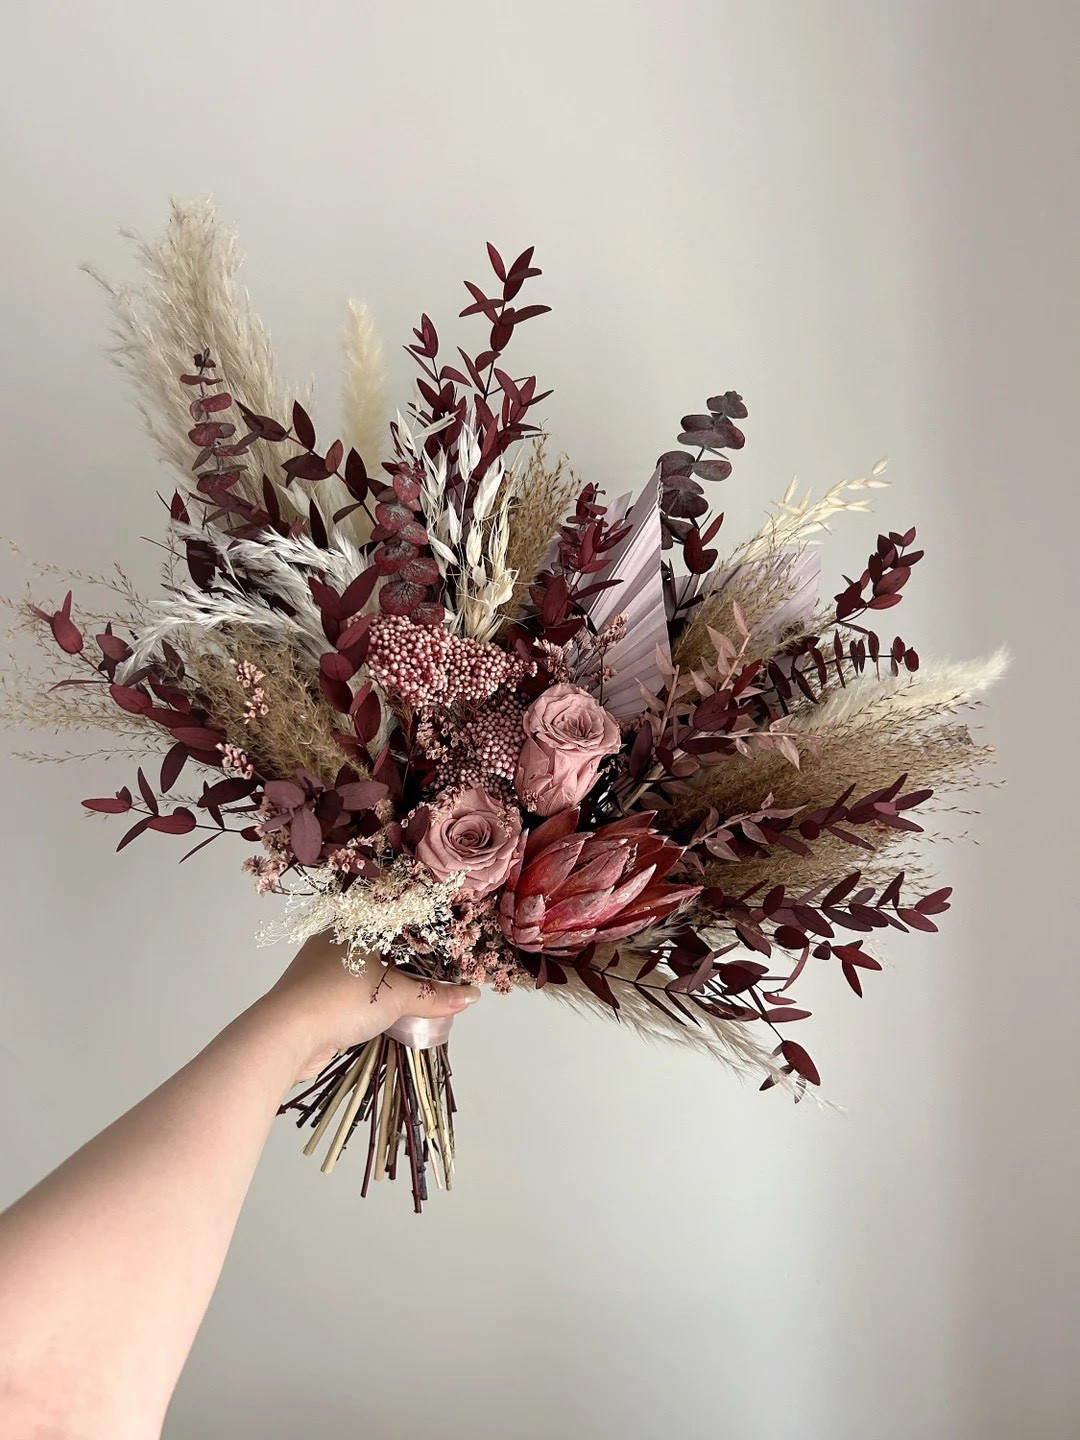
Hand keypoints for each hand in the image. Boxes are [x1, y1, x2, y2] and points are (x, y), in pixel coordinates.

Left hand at [260, 933, 480, 1081]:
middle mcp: (332, 938)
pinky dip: (367, 996)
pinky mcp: (311, 994)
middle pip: (376, 941)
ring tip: (415, 989)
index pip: (391, 914)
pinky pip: (348, 988)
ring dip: (383, 979)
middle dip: (403, 956)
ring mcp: (318, 967)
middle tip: (436, 965)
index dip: (417, 925)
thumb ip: (434, 996)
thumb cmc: (341, 999)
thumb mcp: (396, 997)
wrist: (286, 1034)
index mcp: (351, 923)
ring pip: (361, 966)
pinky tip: (382, 1008)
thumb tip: (473, 996)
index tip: (444, 938)